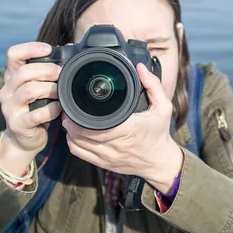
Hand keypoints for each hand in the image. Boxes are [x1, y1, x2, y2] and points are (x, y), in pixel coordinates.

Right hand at [0, 42, 62, 173]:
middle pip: (23, 72)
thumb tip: (70, 48)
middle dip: (46, 70)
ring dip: (50, 89)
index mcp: (12, 77)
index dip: (30, 48)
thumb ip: (47, 71)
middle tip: (61, 73)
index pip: (13, 54)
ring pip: (29, 90)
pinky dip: (51, 110)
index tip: (48, 49)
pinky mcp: (18, 124)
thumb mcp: (38, 88)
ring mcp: (10, 108)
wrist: (24, 139)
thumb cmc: (35, 109)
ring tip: (61, 91)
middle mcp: (7, 90)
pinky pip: (36, 114)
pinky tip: (58, 108)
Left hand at [62, 63, 183, 193]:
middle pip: (82, 135)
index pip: (96, 126)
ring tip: (70, 119)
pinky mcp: (104, 164)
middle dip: (71, 121)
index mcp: (129, 130)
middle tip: (68, 109)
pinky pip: (80, 154)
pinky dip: (73, 143)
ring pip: (78, 145)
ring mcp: (109, 157)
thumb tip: (140, 68)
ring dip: (70, 132)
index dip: (79, 117)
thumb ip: (153, 85)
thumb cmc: (159, 133)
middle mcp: (117, 145)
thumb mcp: (163, 107)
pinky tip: (74, 134)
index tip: (74, 105)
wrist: (159, 162)